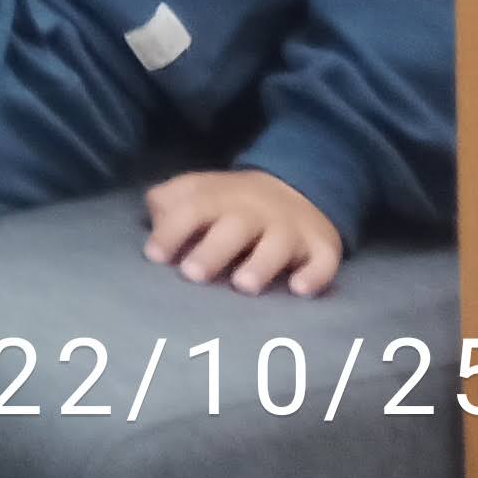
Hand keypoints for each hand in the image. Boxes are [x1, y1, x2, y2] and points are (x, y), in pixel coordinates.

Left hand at [143, 167, 341, 295]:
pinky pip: (323, 261)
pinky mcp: (322, 247)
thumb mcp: (200, 192)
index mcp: (221, 197)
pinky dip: (315, 275)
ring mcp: (291, 229)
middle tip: (192, 274)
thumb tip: (153, 223)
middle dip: (213, 250)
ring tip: (243, 285)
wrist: (299, 187)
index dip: (172, 231)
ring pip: (277, 244)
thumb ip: (171, 203)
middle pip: (234, 227)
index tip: (155, 257)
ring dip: (260, 264)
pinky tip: (300, 290)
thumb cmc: (233, 203)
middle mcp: (256, 212)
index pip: (192, 209)